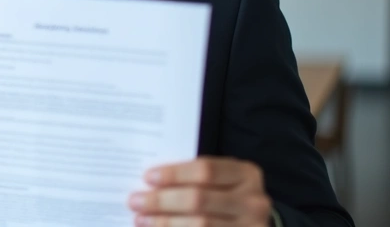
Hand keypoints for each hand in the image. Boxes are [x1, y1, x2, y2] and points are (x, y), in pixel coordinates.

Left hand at [128, 157, 271, 225]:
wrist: (250, 223)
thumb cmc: (225, 195)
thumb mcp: (219, 181)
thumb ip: (193, 177)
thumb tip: (149, 181)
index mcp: (246, 174)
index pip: (205, 169)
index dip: (174, 174)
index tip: (148, 177)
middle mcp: (254, 201)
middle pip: (199, 199)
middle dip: (162, 201)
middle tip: (135, 201)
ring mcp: (251, 226)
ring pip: (201, 224)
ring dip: (164, 223)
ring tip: (140, 219)